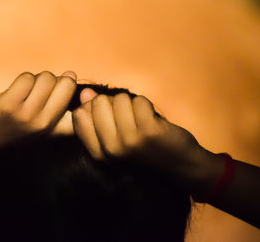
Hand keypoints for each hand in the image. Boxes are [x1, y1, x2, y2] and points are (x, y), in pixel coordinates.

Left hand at [0, 71, 76, 154]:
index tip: (75, 100)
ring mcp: (28, 116)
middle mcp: (45, 125)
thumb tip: (72, 74)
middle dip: (52, 80)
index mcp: (55, 129)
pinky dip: (21, 80)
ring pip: (46, 78)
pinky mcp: (10, 106)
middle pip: (66, 83)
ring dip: (34, 79)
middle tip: (37, 93)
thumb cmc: (9, 127)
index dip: (84, 98)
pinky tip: (12, 93)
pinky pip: (26, 78)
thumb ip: (58, 105)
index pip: (83, 110)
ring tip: (22, 94)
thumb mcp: (39, 125)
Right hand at [72, 88, 212, 186]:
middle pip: (99, 103)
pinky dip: (147, 106)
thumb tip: (85, 92)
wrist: (180, 167)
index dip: (94, 108)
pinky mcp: (148, 132)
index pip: (80, 115)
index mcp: (98, 153)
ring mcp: (129, 141)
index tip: (110, 118)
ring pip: (120, 99)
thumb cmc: (145, 149)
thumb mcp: (115, 137)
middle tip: (129, 120)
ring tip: (141, 121)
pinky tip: (152, 120)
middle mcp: (110, 149)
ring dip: (133, 105)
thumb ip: (97, 115)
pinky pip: (139, 101)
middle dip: (114, 105)